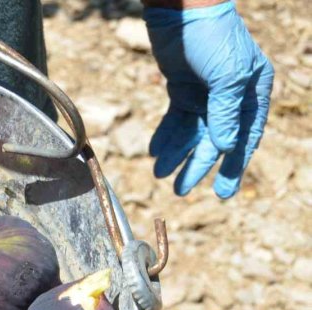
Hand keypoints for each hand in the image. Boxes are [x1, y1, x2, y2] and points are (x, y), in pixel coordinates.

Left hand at [145, 1, 273, 198]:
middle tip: (182, 191)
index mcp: (252, 91)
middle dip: (198, 167)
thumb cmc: (212, 37)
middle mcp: (230, 94)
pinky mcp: (181, 88)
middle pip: (215, 140)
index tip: (224, 193)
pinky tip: (156, 153)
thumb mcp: (226, 75)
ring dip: (177, 154)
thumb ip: (225, 113)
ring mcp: (205, 92)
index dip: (234, 165)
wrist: (182, 9)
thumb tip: (226, 147)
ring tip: (160, 175)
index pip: (246, 135)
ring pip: (192, 133)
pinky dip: (166, 136)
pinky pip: (174, 120)